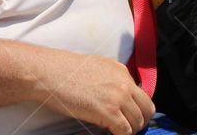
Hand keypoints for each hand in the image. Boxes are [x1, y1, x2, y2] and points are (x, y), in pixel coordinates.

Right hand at [34, 52, 153, 134]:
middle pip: (147, 110)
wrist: (49, 73)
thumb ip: (112, 80)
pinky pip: (125, 131)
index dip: (137, 110)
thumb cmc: (65, 71)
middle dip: (138, 122)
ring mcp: (118, 97)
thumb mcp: (96, 68)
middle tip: (125, 128)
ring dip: (128, 130)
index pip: (142, 96)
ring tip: (114, 131)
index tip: (128, 118)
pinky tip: (108, 133)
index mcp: (121, 71)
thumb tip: (118, 97)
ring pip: (138, 122)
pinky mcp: (108, 111)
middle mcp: (124, 83)